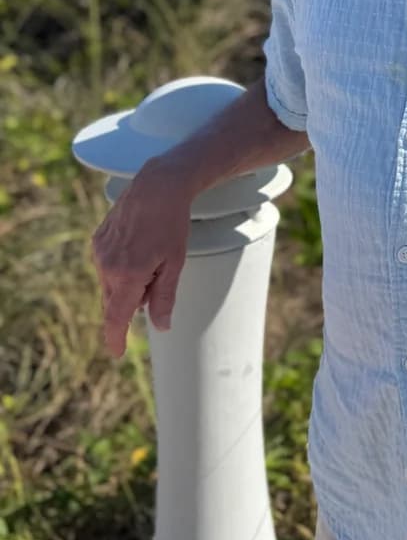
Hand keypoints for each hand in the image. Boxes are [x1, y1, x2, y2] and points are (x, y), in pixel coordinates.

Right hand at [91, 161, 192, 357]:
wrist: (157, 186)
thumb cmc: (172, 224)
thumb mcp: (175, 263)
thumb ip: (165, 297)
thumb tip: (161, 327)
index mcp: (128, 275)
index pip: (117, 317)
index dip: (116, 338)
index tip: (117, 352)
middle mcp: (107, 266)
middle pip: (115, 301)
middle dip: (132, 302)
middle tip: (157, 277)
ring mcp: (100, 252)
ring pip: (111, 283)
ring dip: (127, 283)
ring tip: (151, 255)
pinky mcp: (97, 240)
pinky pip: (107, 266)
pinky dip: (121, 268)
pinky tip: (139, 247)